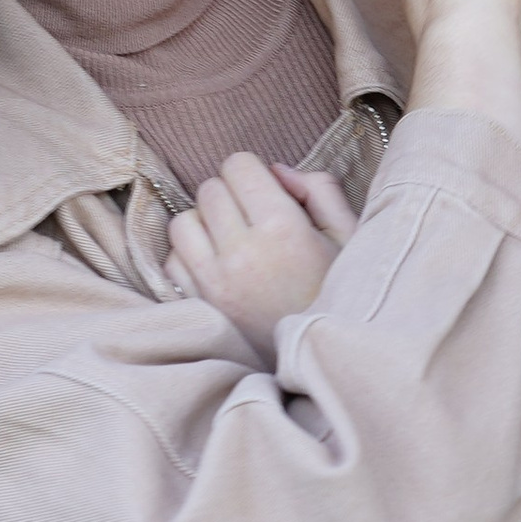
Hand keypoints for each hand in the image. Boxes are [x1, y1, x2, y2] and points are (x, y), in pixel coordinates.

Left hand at [167, 154, 358, 341]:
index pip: (238, 165)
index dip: (253, 172)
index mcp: (282, 227)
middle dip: (231, 195)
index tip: (266, 192)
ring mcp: (213, 282)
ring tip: (231, 240)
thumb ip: (318, 189)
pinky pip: (172, 260)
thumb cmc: (342, 292)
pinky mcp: (199, 305)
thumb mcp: (348, 235)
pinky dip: (190, 257)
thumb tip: (276, 170)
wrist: (327, 356)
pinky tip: (218, 265)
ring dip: (204, 223)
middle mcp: (241, 252)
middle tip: (254, 218)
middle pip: (209, 189)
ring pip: (183, 221)